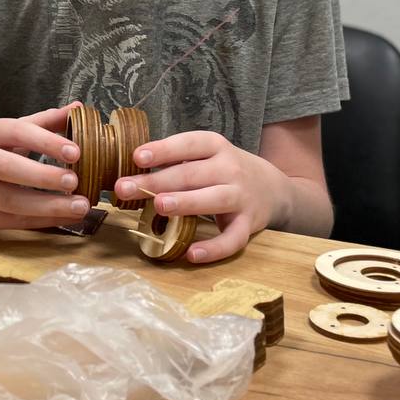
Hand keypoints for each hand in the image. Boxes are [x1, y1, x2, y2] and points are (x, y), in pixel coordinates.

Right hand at [0, 102, 88, 232]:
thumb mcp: (12, 132)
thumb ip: (45, 122)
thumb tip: (78, 109)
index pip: (17, 132)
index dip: (46, 142)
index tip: (75, 151)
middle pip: (8, 168)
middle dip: (43, 175)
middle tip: (74, 181)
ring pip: (12, 200)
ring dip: (49, 205)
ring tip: (80, 205)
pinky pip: (16, 220)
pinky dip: (45, 219)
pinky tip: (68, 216)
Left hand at [112, 130, 289, 263]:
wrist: (273, 188)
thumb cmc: (225, 170)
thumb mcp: (207, 155)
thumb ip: (177, 160)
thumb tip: (134, 169)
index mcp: (215, 147)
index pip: (188, 144)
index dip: (163, 149)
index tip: (137, 156)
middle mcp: (230, 168)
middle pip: (192, 174)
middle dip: (158, 181)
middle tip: (127, 188)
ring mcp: (241, 196)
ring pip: (214, 199)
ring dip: (186, 202)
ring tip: (160, 206)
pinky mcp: (249, 224)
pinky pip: (233, 238)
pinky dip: (214, 248)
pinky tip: (192, 254)